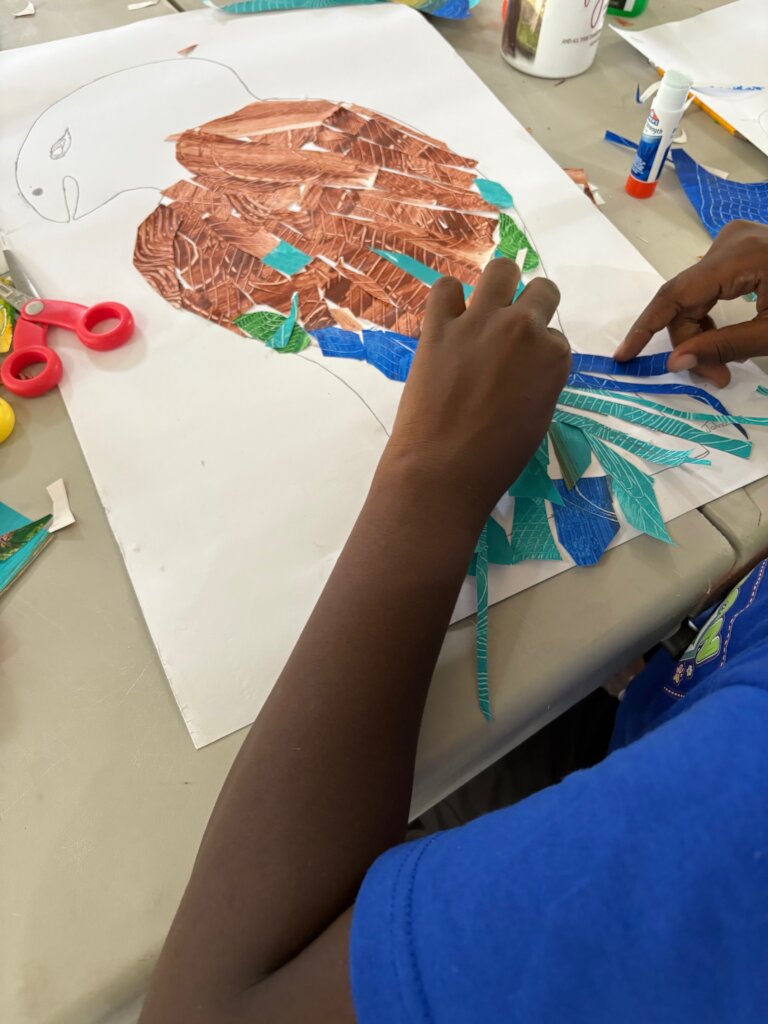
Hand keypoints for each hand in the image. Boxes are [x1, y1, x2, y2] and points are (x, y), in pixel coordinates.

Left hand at [381, 257, 570, 525]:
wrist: (443, 469)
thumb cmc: (497, 458)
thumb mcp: (537, 418)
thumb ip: (538, 382)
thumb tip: (525, 369)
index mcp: (554, 356)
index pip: (555, 338)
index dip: (541, 351)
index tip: (525, 369)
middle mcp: (522, 328)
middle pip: (541, 290)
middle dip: (532, 305)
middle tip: (514, 330)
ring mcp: (479, 322)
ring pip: (500, 270)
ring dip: (498, 284)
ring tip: (486, 308)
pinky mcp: (438, 327)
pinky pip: (445, 288)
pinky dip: (448, 298)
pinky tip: (447, 317)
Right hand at [615, 220, 767, 386]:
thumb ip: (722, 348)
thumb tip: (675, 363)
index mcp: (741, 254)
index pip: (677, 294)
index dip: (647, 327)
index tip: (624, 357)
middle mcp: (731, 239)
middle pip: (686, 297)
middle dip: (690, 340)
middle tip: (711, 377)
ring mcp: (736, 241)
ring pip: (695, 294)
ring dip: (700, 331)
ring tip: (720, 366)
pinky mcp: (742, 248)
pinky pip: (710, 286)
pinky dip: (711, 316)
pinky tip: (721, 338)